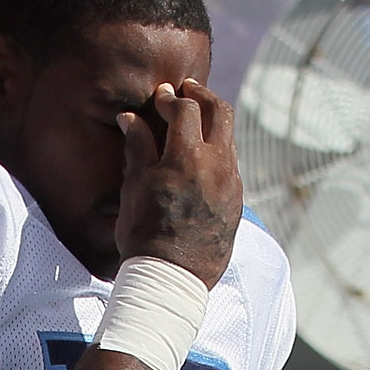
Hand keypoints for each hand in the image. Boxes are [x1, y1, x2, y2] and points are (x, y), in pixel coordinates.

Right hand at [115, 78, 240, 289]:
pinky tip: (202, 154)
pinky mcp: (237, 201)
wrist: (172, 279)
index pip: (186, 109)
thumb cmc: (144, 235)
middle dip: (202, 96)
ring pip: (229, 136)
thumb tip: (131, 117)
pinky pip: (231, 162)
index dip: (171, 97)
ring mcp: (232, 183)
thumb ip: (138, 147)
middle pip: (220, 111)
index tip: (160, 96)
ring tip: (195, 120)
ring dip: (213, 121)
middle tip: (187, 91)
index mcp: (187, 158)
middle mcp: (217, 166)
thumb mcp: (135, 188)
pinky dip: (218, 148)